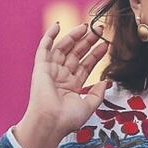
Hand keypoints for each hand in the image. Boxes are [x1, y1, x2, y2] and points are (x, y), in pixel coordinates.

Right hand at [14, 22, 109, 147]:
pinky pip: (44, 48)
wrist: (51, 123)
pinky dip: (49, 36)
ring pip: (64, 48)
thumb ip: (97, 93)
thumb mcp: (89, 105)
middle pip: (76, 54)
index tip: (106, 44)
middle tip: (99, 30)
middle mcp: (61, 76)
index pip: (86, 65)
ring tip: (87, 26)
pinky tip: (57, 25)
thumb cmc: (67, 119)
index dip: (96, 54)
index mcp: (72, 85)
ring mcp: (51, 71)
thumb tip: (106, 82)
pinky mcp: (40, 67)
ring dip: (74, 36)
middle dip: (88, 42)